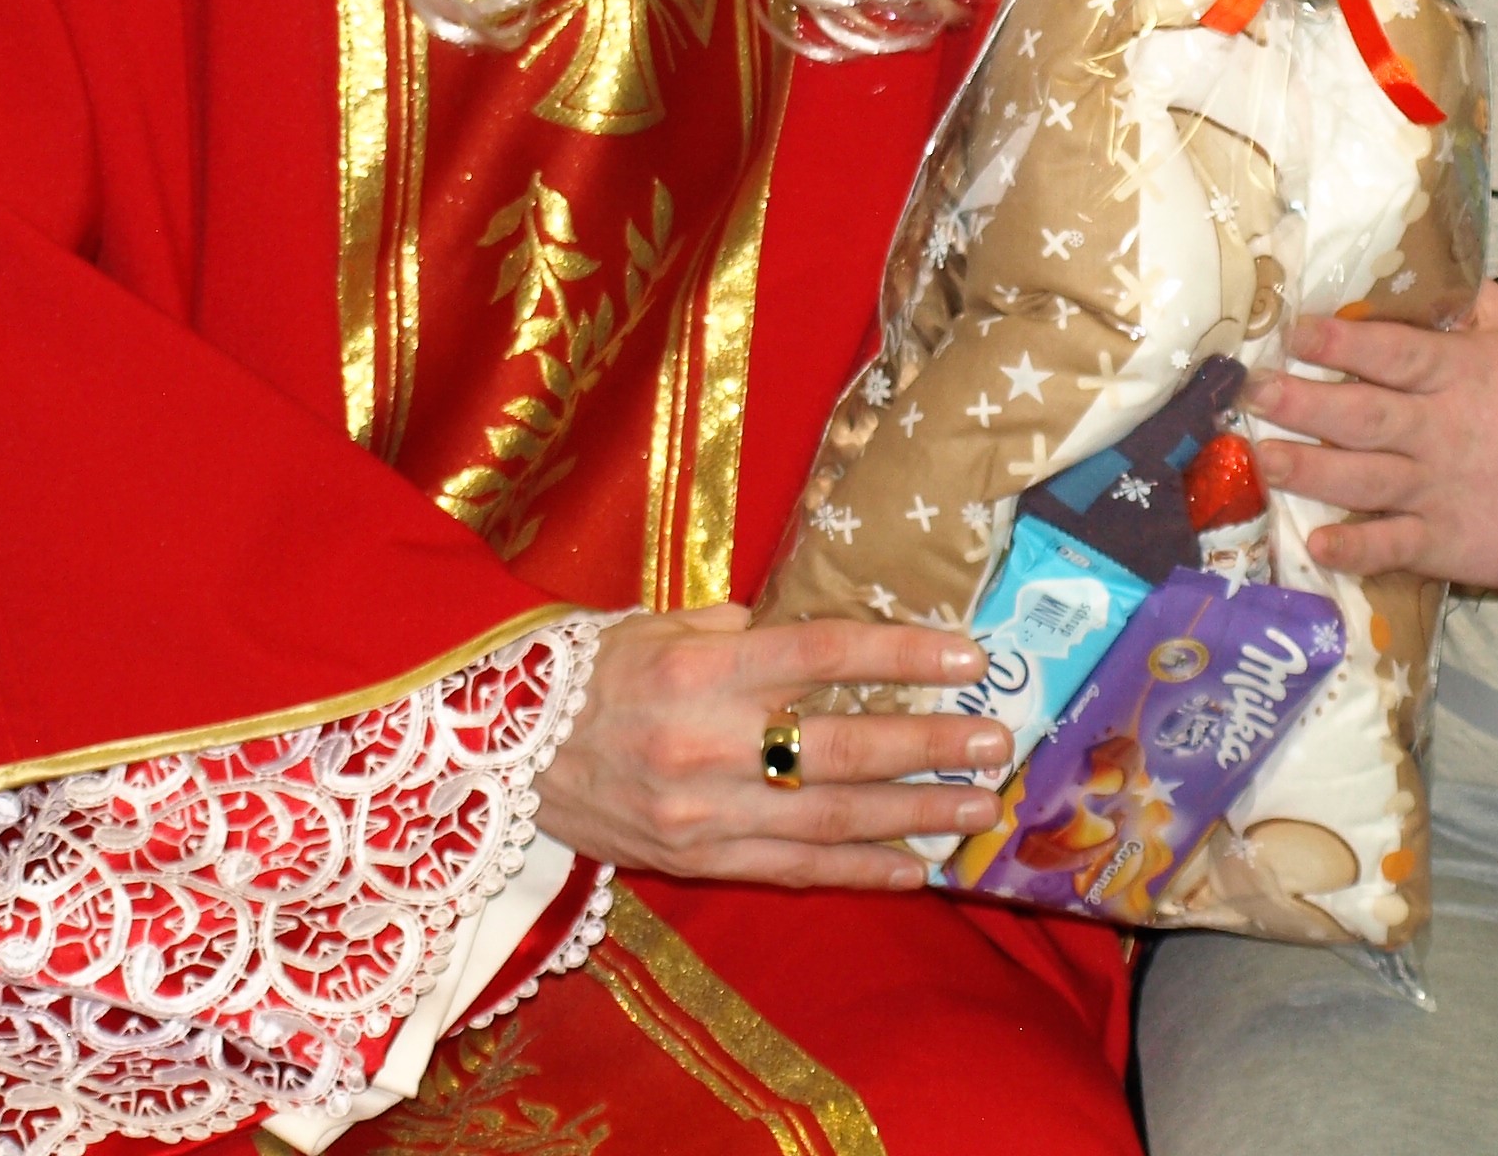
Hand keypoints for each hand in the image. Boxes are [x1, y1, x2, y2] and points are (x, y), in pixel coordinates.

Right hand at [536, 607, 1014, 890]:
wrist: (502, 760)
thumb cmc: (589, 675)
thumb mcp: (659, 627)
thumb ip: (740, 632)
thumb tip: (820, 639)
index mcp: (697, 671)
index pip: (821, 656)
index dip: (901, 656)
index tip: (968, 657)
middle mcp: (704, 743)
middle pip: (841, 746)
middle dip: (928, 744)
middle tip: (996, 739)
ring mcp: (702, 813)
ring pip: (830, 819)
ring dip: (915, 813)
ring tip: (979, 806)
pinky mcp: (695, 862)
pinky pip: (793, 870)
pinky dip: (860, 870)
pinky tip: (917, 868)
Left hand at [1249, 282, 1497, 590]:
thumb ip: (1471, 299)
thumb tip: (1420, 260)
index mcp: (1462, 375)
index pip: (1394, 355)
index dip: (1342, 343)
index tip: (1293, 331)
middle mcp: (1444, 432)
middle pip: (1364, 416)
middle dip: (1303, 403)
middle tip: (1252, 390)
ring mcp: (1442, 492)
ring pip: (1364, 480)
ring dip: (1309, 470)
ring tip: (1261, 457)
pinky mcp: (1446, 544)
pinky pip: (1393, 548)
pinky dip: (1356, 549)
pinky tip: (1317, 544)